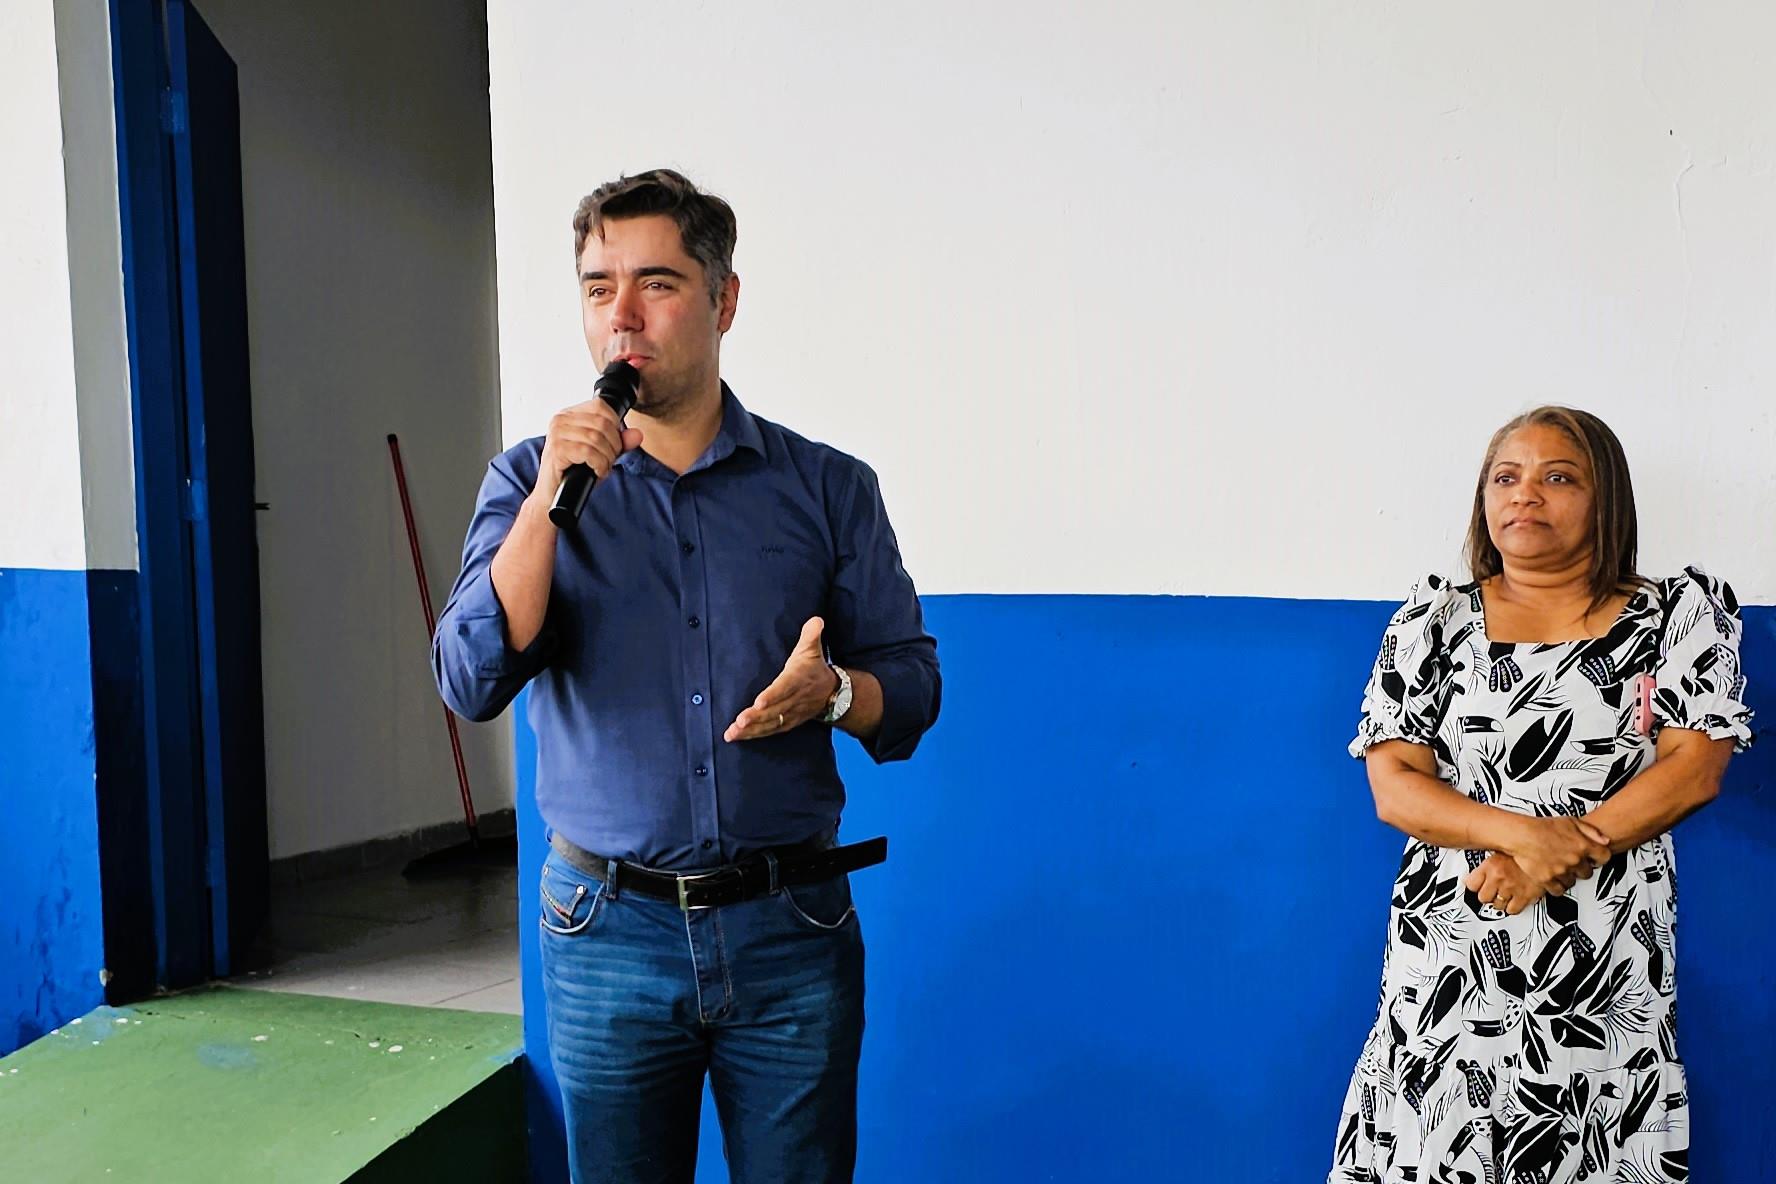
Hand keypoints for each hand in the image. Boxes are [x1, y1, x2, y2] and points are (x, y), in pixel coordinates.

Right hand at [531, 398, 642, 505]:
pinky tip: (596, 472)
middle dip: (614, 446)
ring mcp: (556, 434)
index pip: (601, 407)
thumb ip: (620, 442)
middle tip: (609, 461)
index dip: (615, 426)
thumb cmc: (573, 472)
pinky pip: (588, 452)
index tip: (613, 444)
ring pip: (596, 438)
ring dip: (606, 458)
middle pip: (602, 424)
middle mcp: (560, 420)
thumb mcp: (601, 453)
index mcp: (569, 414)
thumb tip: (637, 434)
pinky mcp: (556, 450)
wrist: (551, 494)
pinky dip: (599, 464)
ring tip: (602, 468)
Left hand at [724, 617, 840, 741]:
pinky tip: (739, 736)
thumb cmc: (814, 668)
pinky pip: (770, 730)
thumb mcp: (814, 649)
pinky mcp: (788, 722)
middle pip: (774, 710)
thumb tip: (816, 620)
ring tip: (732, 733)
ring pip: (770, 723)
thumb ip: (811, 634)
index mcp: (797, 679)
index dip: (772, 696)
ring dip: (751, 730)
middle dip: (755, 718)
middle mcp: (794, 699)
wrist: (832, 694)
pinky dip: (755, 734)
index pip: (784, 688)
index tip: (758, 702)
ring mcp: (791, 713)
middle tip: (738, 722)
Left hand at [1464, 853, 1544, 914]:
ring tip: (1504, 894)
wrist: (1545, 852)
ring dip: (1500, 901)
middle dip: (1487, 895)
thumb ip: (1486, 863)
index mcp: (1490, 865)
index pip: (1471, 884)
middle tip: (1492, 890)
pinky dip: (1512, 908)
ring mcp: (1511, 888)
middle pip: (1483, 897)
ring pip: (1497, 905)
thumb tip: (1470, 873)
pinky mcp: (1524, 897)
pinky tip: (1513, 900)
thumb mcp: (1502, 850)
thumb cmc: (1525, 850)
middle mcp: (1498, 877)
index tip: (1476, 886)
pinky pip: (1512, 910)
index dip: (1474, 885)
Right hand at [1505, 816, 1612, 894]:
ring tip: (1560, 869)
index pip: (1604, 858)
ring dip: (1568, 877)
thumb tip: (1605, 840)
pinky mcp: (1548, 880)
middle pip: (1588, 873)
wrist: (1520, 835)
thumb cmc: (1541, 827)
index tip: (1594, 858)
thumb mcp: (1570, 821)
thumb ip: (1590, 831)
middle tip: (1573, 863)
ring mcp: (1562, 871)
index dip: (1599, 858)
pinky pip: (1558, 890)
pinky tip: (1553, 878)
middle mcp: (1574, 860)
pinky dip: (1556, 886)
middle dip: (1581, 868)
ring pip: (1572, 882)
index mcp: (1582, 845)